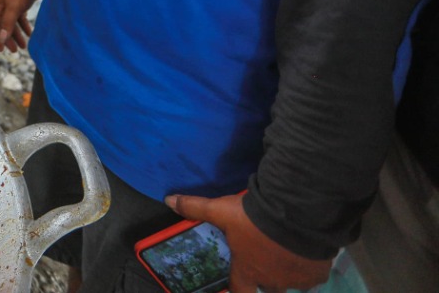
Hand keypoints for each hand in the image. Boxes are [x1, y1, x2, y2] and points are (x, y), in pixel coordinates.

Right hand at [0, 0, 41, 51]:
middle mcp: (1, 6)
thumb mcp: (13, 8)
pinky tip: (30, 34)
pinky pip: (20, 18)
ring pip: (12, 23)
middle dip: (8, 38)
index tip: (1, 50)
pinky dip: (24, 26)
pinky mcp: (20, 4)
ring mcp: (10, 5)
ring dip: (17, 34)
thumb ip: (7, 24)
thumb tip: (1, 39)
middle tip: (15, 51)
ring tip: (24, 46)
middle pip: (2, 26)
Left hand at [164, 193, 333, 292]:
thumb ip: (195, 207)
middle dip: (265, 278)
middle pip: (268, 288)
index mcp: (248, 269)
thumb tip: (168, 201)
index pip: (240, 291)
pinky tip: (307, 252)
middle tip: (265, 260)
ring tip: (286, 253)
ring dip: (287, 272)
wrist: (296, 216)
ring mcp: (296, 280)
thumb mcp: (220, 210)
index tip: (240, 285)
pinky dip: (309, 267)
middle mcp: (271, 280)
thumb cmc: (253, 218)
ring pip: (291, 282)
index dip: (239, 289)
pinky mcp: (317, 273)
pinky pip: (312, 276)